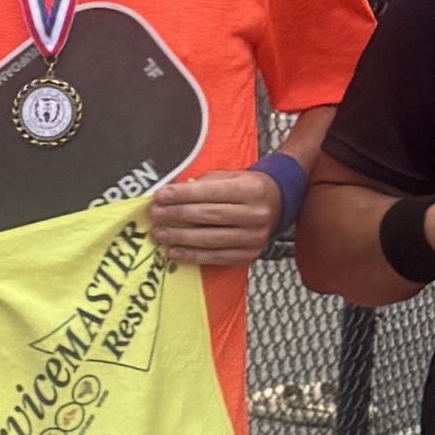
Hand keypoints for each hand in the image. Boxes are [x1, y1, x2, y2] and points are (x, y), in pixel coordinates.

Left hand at [143, 168, 280, 267]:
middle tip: (155, 216)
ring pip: (211, 240)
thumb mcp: (231, 177)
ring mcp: (254, 238)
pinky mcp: (249, 255)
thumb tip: (172, 193)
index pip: (211, 192)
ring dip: (180, 238)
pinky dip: (192, 256)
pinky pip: (216, 258)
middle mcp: (256, 214)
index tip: (160, 196)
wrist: (279, 204)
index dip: (182, 195)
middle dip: (177, 216)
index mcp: (251, 189)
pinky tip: (174, 253)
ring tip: (159, 235)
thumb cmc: (248, 188)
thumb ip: (204, 184)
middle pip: (209, 216)